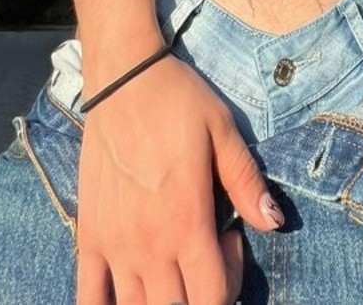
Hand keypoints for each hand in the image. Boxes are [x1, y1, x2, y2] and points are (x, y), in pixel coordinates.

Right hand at [76, 55, 281, 304]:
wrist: (122, 79)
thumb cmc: (178, 101)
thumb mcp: (223, 132)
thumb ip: (246, 182)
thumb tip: (274, 223)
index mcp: (186, 221)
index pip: (212, 298)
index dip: (231, 282)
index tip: (231, 238)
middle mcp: (149, 244)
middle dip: (201, 292)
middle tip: (205, 249)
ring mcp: (114, 244)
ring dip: (161, 301)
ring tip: (173, 263)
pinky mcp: (89, 235)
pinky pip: (88, 297)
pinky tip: (128, 290)